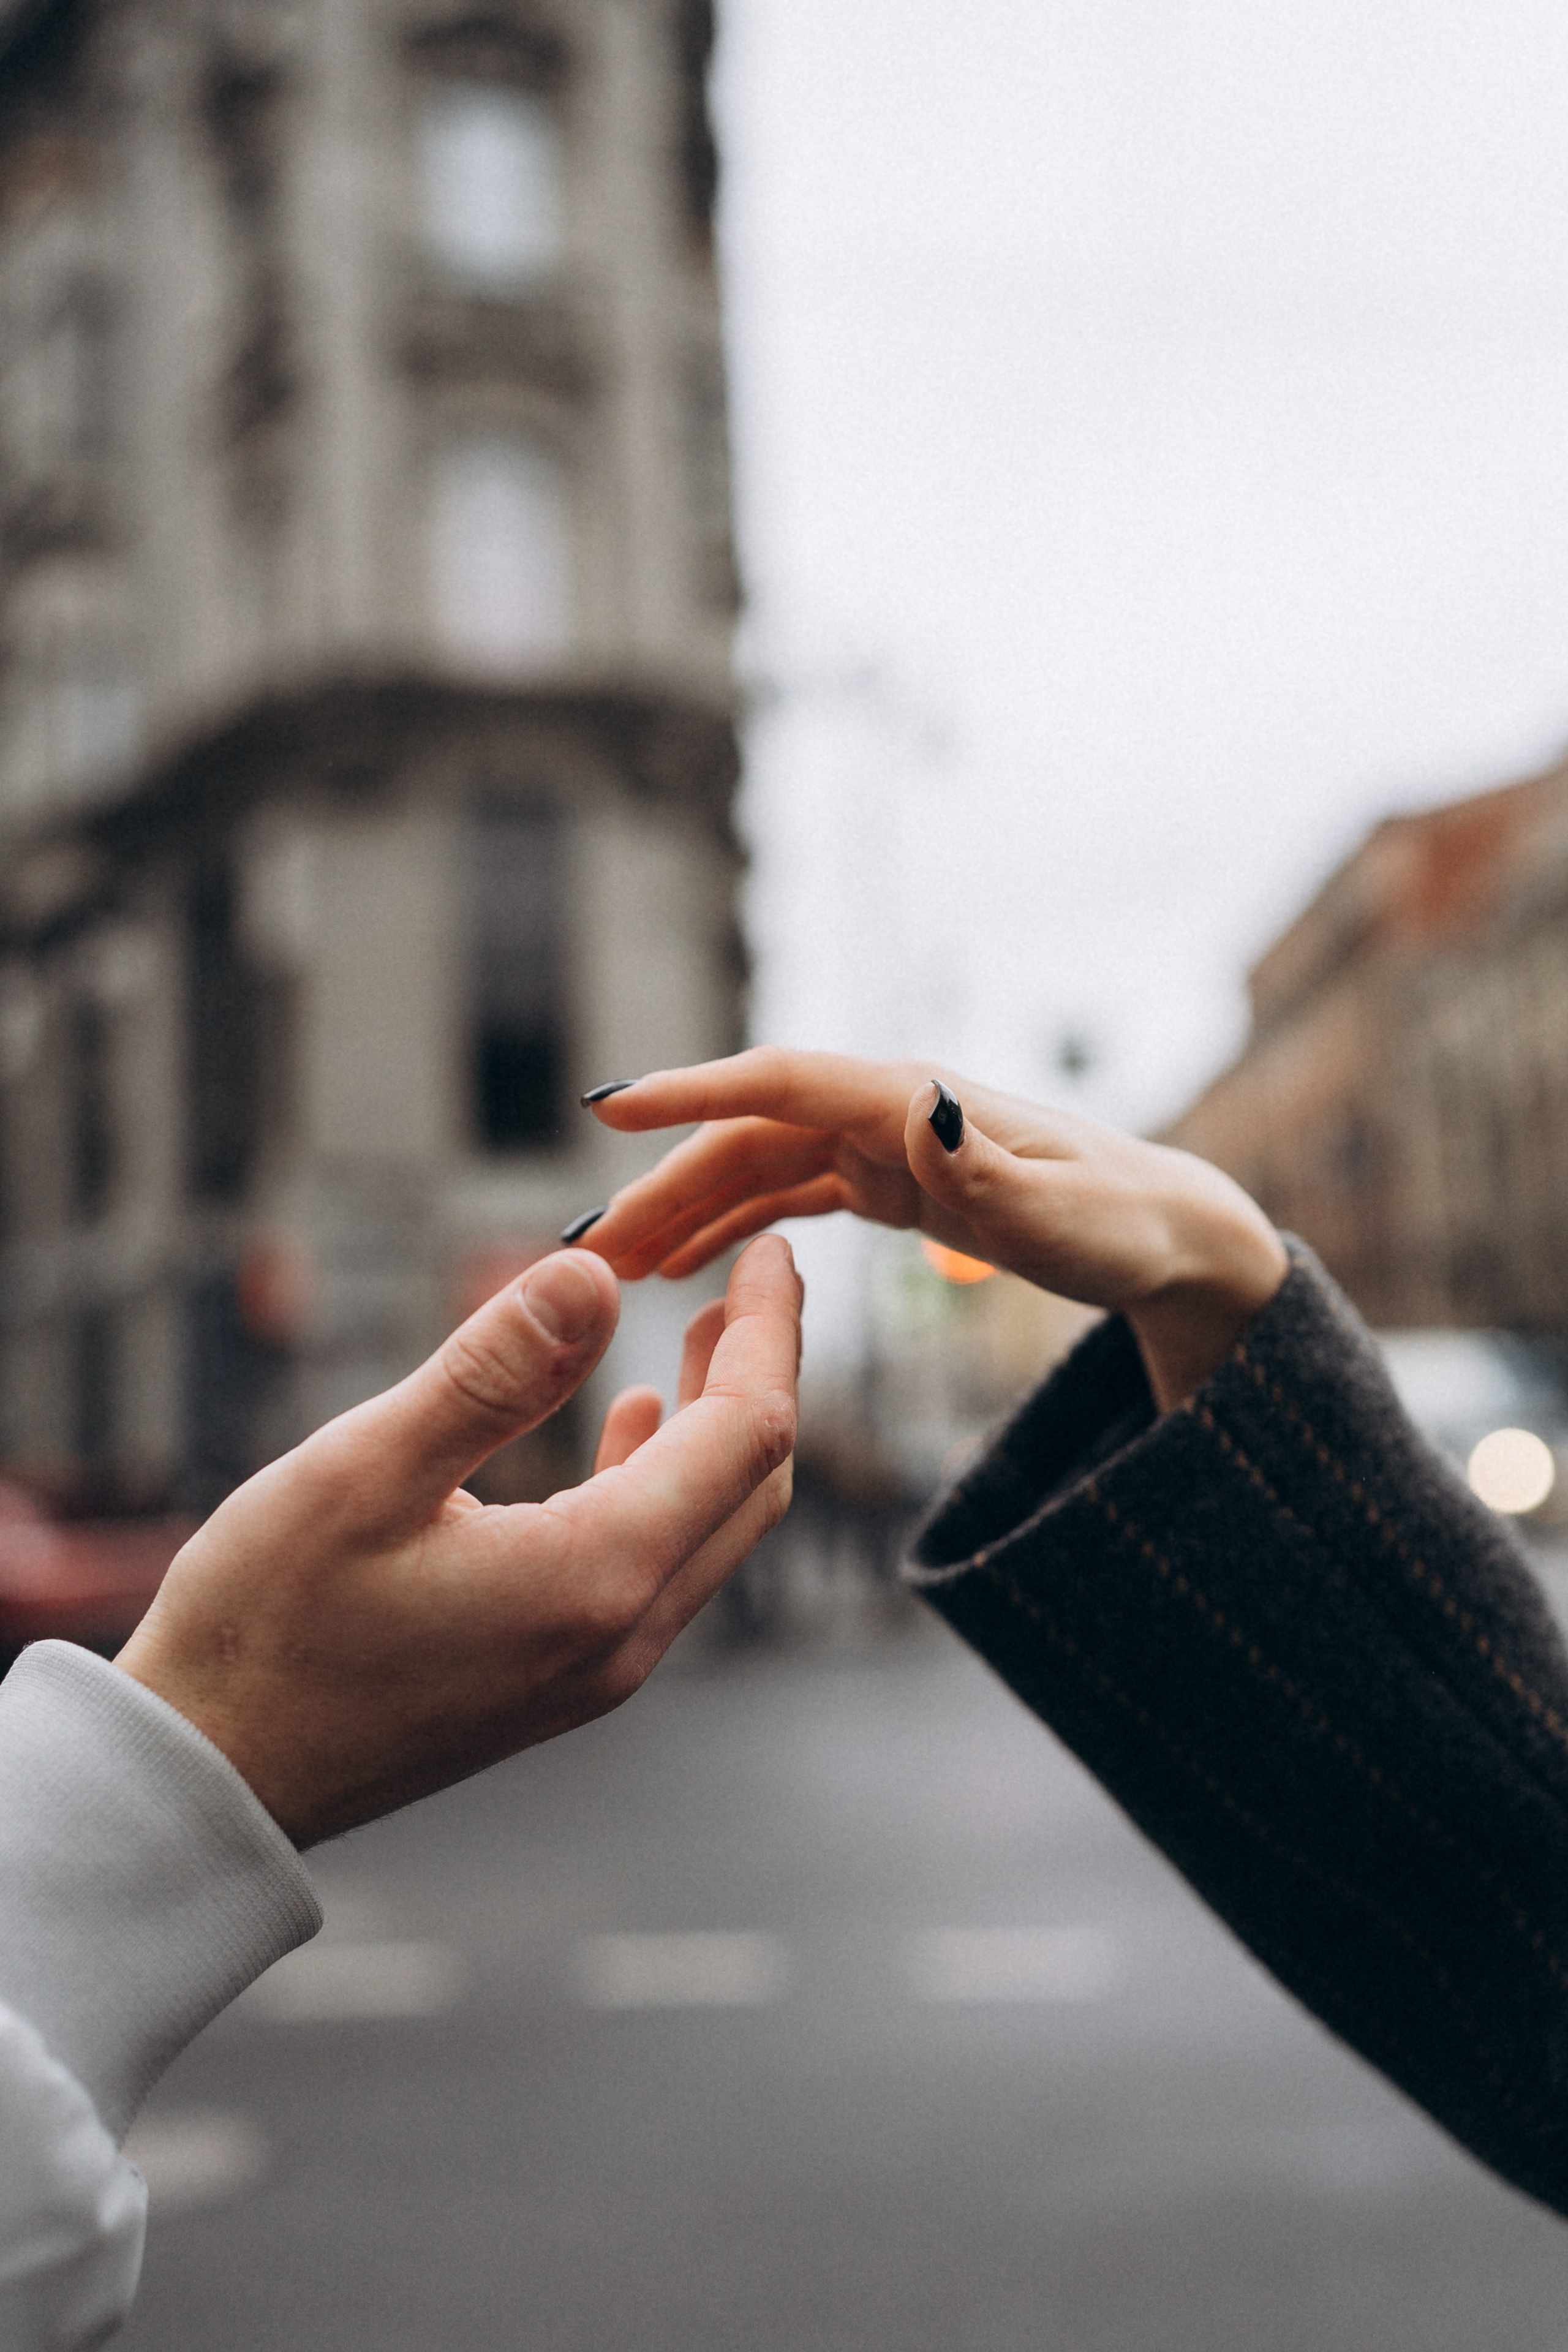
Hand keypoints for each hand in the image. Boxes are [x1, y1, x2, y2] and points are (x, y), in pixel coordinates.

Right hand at [115, 1238, 800, 1845]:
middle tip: (749, 1280)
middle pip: (751, 1487)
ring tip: (704, 1333)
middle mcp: (622, 1635)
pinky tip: (630, 1423)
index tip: (771, 1251)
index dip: (768, 1332)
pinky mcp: (559, 1678)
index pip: (745, 1435)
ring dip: (717, 1427)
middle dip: (762, 1374)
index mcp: (596, 1577)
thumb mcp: (365, 1470)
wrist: (215, 1777)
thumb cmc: (267, 1626)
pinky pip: (655, 1565)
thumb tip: (596, 1275)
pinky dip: (666, 1481)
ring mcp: (596, 1669)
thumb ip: (491, 1371)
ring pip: (709, 1529)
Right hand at [576, 1049, 1286, 1413]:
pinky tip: (684, 1268)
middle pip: (749, 1136)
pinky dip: (732, 1227)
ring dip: (684, 1210)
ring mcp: (883, 1142)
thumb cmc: (1119, 1225)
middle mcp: (887, 1109)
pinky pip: (788, 1198)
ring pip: (757, 1168)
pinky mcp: (888, 1181)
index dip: (693, 1092)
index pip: (781, 1083)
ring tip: (615, 1267)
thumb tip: (919, 1104)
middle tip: (589, 1249)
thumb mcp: (1058, 1214)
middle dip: (663, 1184)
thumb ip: (982, 1171)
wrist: (1163, 1235)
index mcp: (914, 1100)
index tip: (611, 1109)